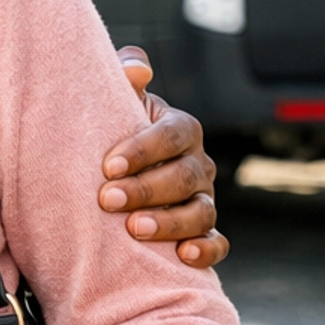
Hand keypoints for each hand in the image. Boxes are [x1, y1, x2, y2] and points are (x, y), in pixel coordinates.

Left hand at [99, 49, 227, 269]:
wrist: (112, 175)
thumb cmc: (112, 133)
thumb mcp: (115, 103)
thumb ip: (123, 78)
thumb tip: (136, 69)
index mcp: (180, 129)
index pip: (172, 135)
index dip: (143, 150)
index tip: (108, 166)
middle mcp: (197, 164)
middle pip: (185, 176)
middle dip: (146, 189)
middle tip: (107, 199)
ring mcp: (203, 199)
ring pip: (201, 212)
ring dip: (170, 222)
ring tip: (134, 229)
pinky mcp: (202, 232)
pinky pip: (216, 243)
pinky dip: (204, 250)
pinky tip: (181, 255)